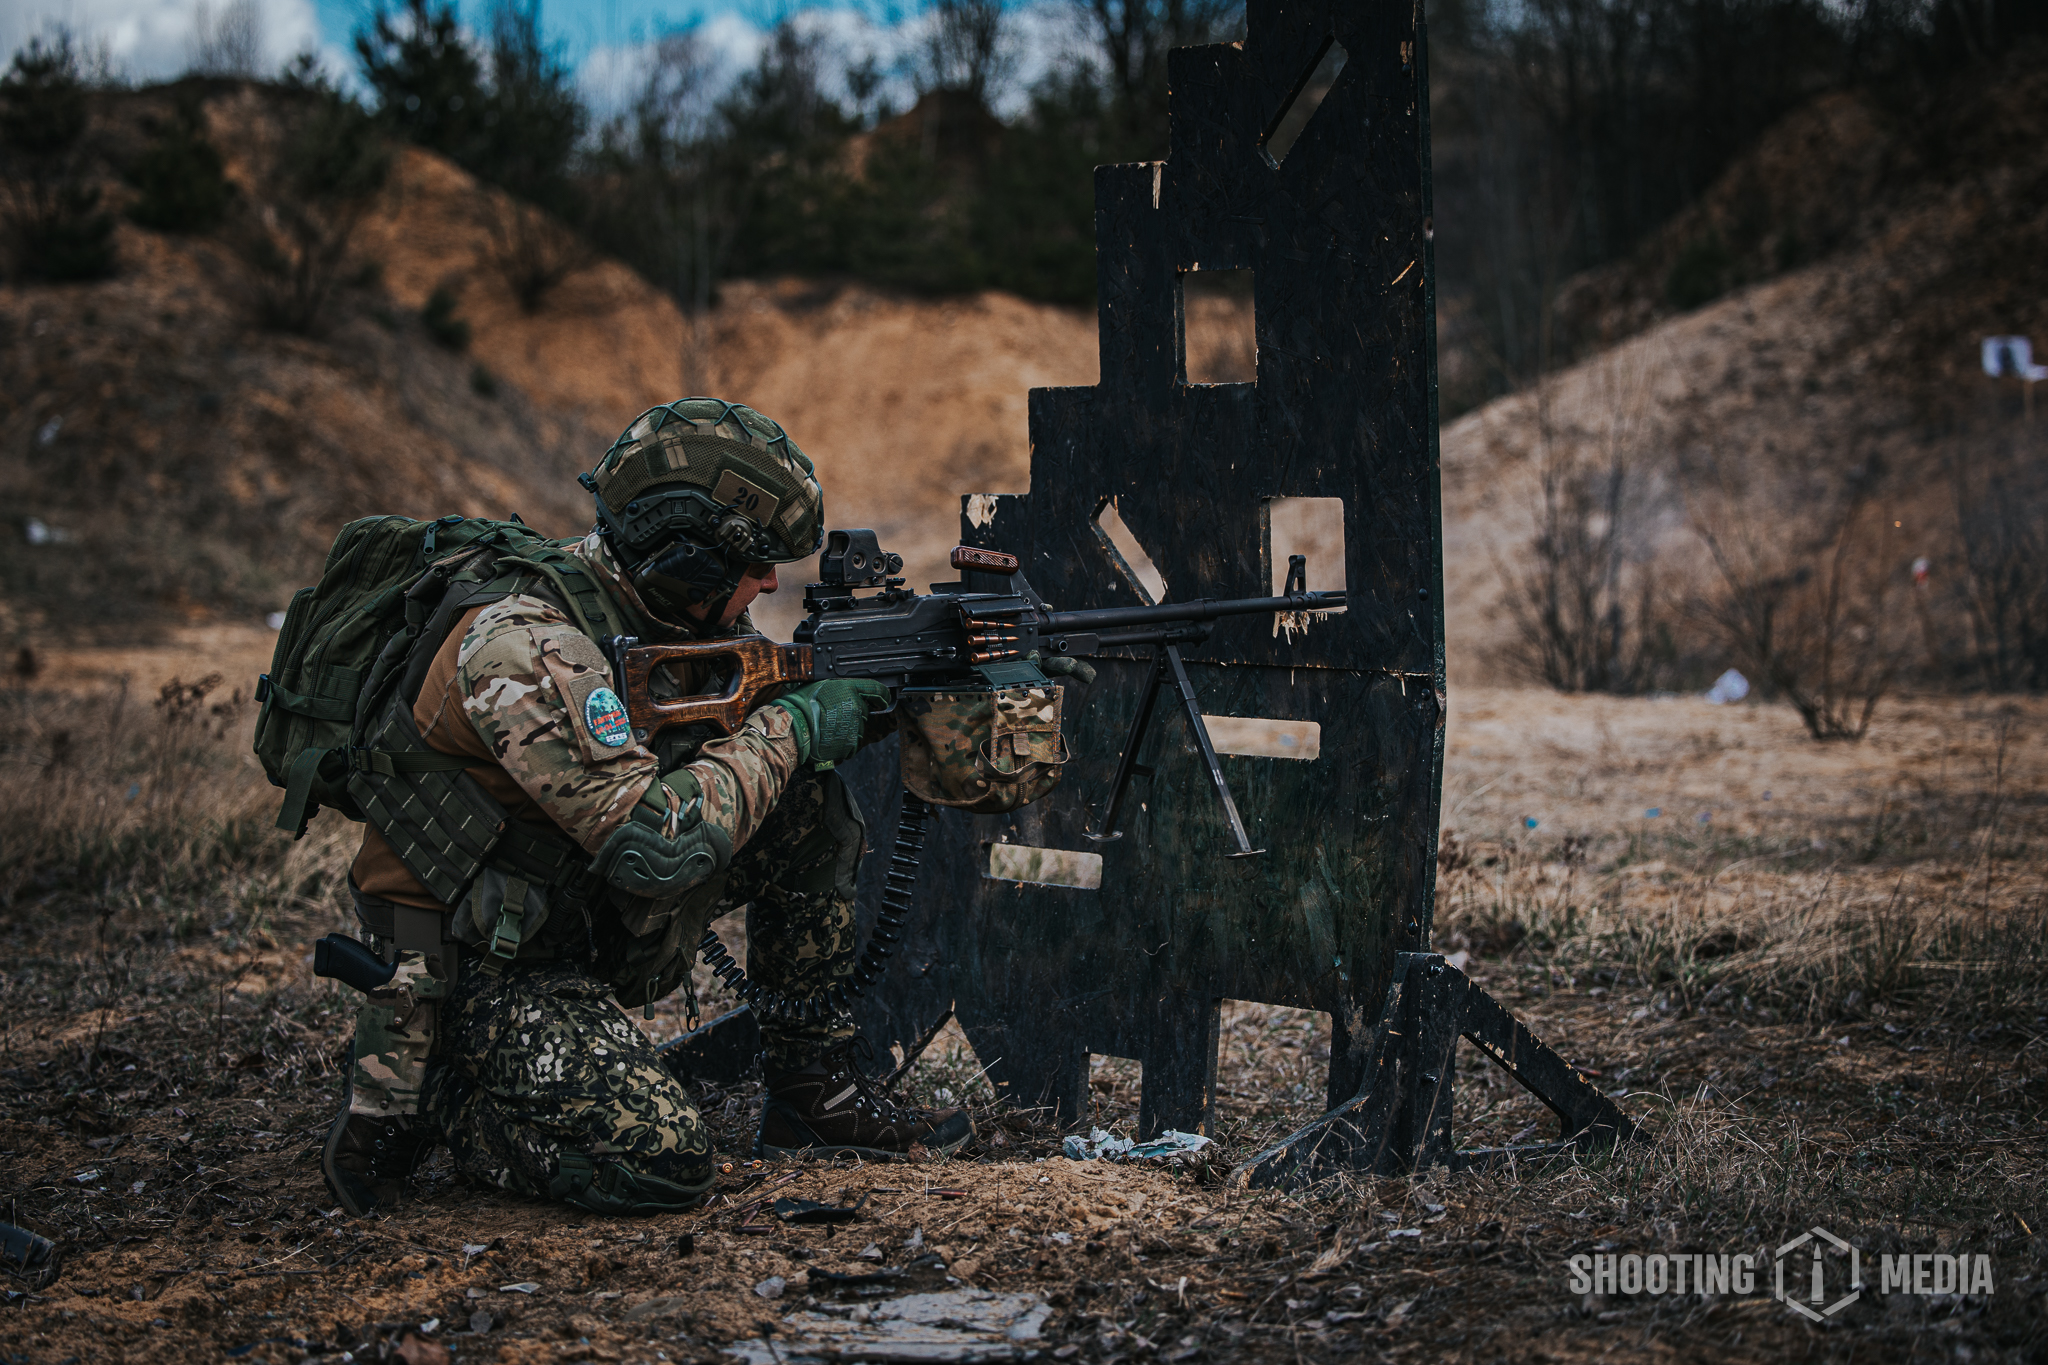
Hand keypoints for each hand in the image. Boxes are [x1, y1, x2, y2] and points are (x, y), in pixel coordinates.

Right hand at [769, 679, 891, 766]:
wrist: (793, 729)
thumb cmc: (801, 705)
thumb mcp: (820, 685)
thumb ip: (839, 687)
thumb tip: (847, 690)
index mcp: (849, 689)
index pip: (876, 689)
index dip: (883, 695)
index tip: (884, 700)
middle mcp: (855, 706)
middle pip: (864, 711)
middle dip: (853, 713)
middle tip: (832, 715)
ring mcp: (854, 726)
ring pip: (858, 728)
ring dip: (847, 729)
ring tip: (827, 728)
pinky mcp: (850, 743)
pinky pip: (852, 743)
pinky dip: (843, 743)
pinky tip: (829, 738)